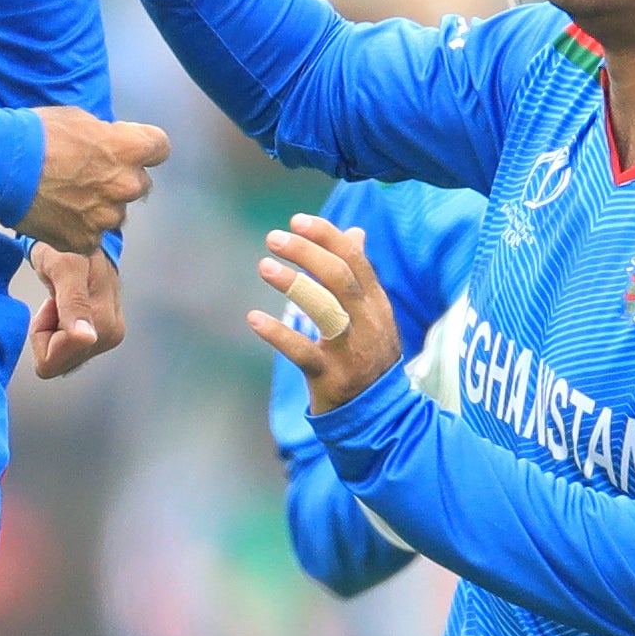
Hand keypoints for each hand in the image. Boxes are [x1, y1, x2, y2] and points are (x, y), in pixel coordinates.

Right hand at [19, 107, 169, 252]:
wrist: (0, 165)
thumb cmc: (35, 135)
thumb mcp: (79, 119)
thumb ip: (105, 136)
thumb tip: (109, 145)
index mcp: (130, 149)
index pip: (160, 148)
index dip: (143, 148)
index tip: (129, 150)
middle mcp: (126, 185)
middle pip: (138, 185)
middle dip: (119, 180)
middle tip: (87, 176)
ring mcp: (106, 217)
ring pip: (114, 214)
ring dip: (98, 207)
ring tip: (66, 197)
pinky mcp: (85, 240)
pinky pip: (91, 237)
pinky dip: (77, 229)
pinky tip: (57, 215)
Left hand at [23, 244, 121, 379]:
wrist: (79, 238)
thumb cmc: (67, 248)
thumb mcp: (64, 268)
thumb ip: (74, 303)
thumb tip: (86, 338)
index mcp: (104, 326)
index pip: (53, 361)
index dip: (43, 333)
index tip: (53, 302)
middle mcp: (110, 336)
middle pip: (58, 362)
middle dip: (49, 333)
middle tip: (55, 301)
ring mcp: (106, 338)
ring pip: (61, 358)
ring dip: (53, 330)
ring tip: (61, 301)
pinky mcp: (100, 336)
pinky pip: (66, 350)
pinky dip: (58, 330)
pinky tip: (65, 308)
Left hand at [248, 212, 401, 413]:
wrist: (381, 415)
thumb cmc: (368, 356)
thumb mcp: (373, 314)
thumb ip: (359, 275)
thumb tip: (354, 232)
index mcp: (376, 304)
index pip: (355, 261)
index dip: (327, 237)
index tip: (297, 220)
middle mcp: (366, 323)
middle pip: (339, 278)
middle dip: (307, 253)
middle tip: (274, 238)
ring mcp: (350, 351)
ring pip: (325, 309)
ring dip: (294, 284)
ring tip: (264, 266)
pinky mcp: (330, 377)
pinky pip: (303, 352)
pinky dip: (278, 334)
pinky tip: (254, 319)